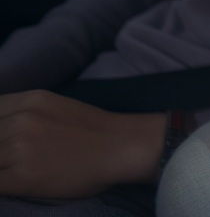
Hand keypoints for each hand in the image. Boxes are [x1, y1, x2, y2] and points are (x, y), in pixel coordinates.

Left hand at [0, 90, 164, 198]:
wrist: (123, 147)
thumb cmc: (92, 130)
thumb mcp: (52, 106)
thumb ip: (20, 112)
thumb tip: (1, 128)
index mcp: (27, 100)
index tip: (4, 141)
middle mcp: (20, 120)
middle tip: (12, 158)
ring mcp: (19, 148)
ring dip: (1, 167)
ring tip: (18, 169)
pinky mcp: (22, 177)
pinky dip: (3, 185)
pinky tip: (16, 183)